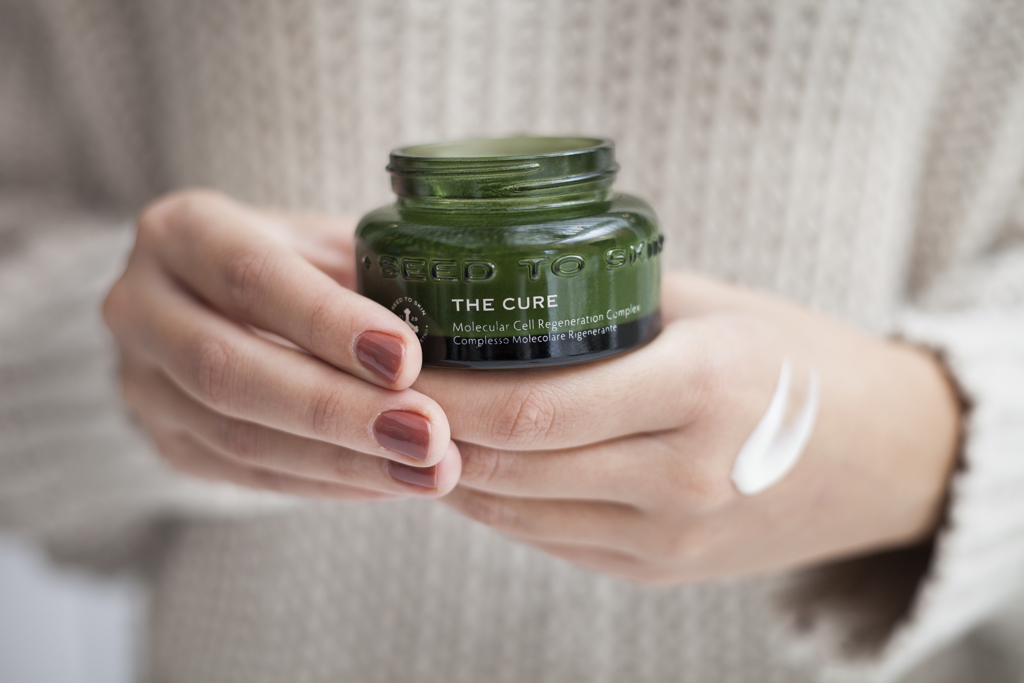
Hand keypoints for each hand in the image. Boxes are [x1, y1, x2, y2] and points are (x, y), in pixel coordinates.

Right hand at [103, 190, 460, 499]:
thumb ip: (375, 269)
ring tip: (430, 471)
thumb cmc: (298, 262)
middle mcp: (140, 306)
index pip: (248, 276)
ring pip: (238, 436)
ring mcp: (142, 384)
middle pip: (231, 369)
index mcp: (180, 233)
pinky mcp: (168, 443)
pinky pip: (249, 476)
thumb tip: (467, 314)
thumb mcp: (328, 241)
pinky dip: (329, 483)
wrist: (219, 306)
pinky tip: (393, 483)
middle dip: (338, 409)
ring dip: (343, 461)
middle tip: (430, 434)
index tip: (406, 358)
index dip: (326, 321)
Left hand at [417, 272, 960, 581]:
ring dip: (452, 473)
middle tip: (380, 393)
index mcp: (697, 389)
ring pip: (516, 514)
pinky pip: (549, 539)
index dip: (442, 394)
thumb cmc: (795, 355)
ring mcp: (670, 537)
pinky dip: (498, 503)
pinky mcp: (659, 569)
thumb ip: (608, 301)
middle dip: (427, 434)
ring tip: (412, 428)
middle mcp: (681, 478)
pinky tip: (475, 465)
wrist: (883, 456)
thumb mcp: (711, 304)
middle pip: (508, 467)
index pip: (527, 409)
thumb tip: (501, 291)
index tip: (394, 363)